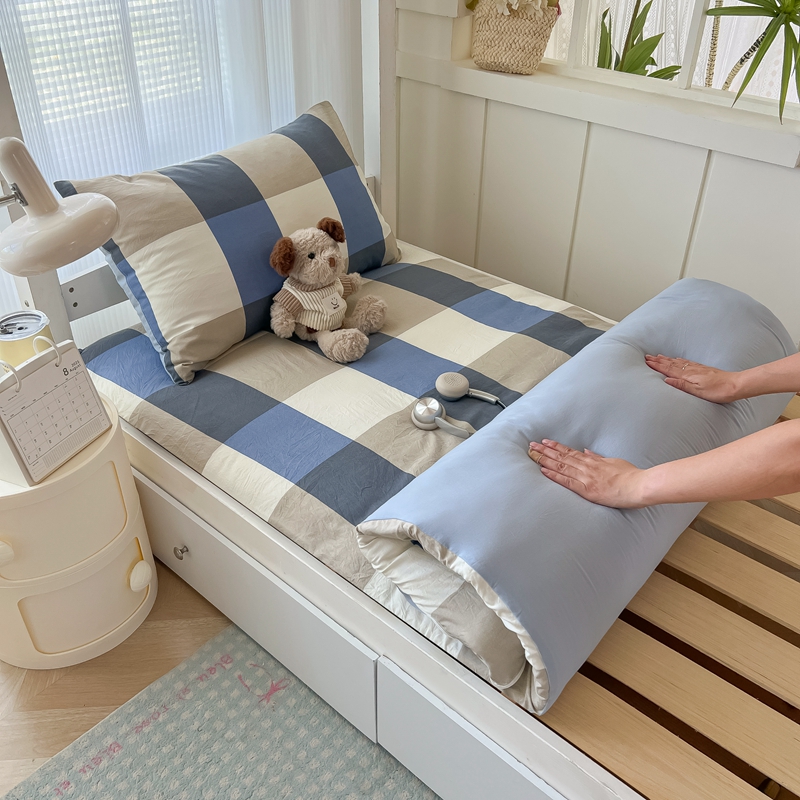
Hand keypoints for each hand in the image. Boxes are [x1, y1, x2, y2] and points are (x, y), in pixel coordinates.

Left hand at [528, 440, 646, 507]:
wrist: (640, 485)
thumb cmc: (631, 476)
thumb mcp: (613, 462)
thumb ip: (598, 458)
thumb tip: (586, 451)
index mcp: (593, 461)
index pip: (570, 452)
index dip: (556, 447)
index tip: (544, 442)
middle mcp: (587, 467)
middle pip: (562, 457)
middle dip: (545, 451)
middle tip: (531, 445)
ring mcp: (586, 477)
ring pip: (561, 466)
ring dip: (545, 460)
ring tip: (532, 454)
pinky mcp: (587, 490)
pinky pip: (567, 481)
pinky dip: (554, 475)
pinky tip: (543, 470)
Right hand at [645, 354, 739, 402]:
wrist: (735, 385)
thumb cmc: (717, 391)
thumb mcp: (698, 391)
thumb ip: (682, 385)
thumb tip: (666, 379)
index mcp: (688, 375)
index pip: (669, 369)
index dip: (657, 365)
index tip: (646, 361)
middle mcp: (691, 370)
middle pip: (671, 363)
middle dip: (659, 360)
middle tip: (647, 356)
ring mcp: (697, 368)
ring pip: (678, 362)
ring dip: (666, 359)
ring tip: (658, 356)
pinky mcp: (702, 369)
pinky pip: (686, 362)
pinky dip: (678, 360)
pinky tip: (676, 359)